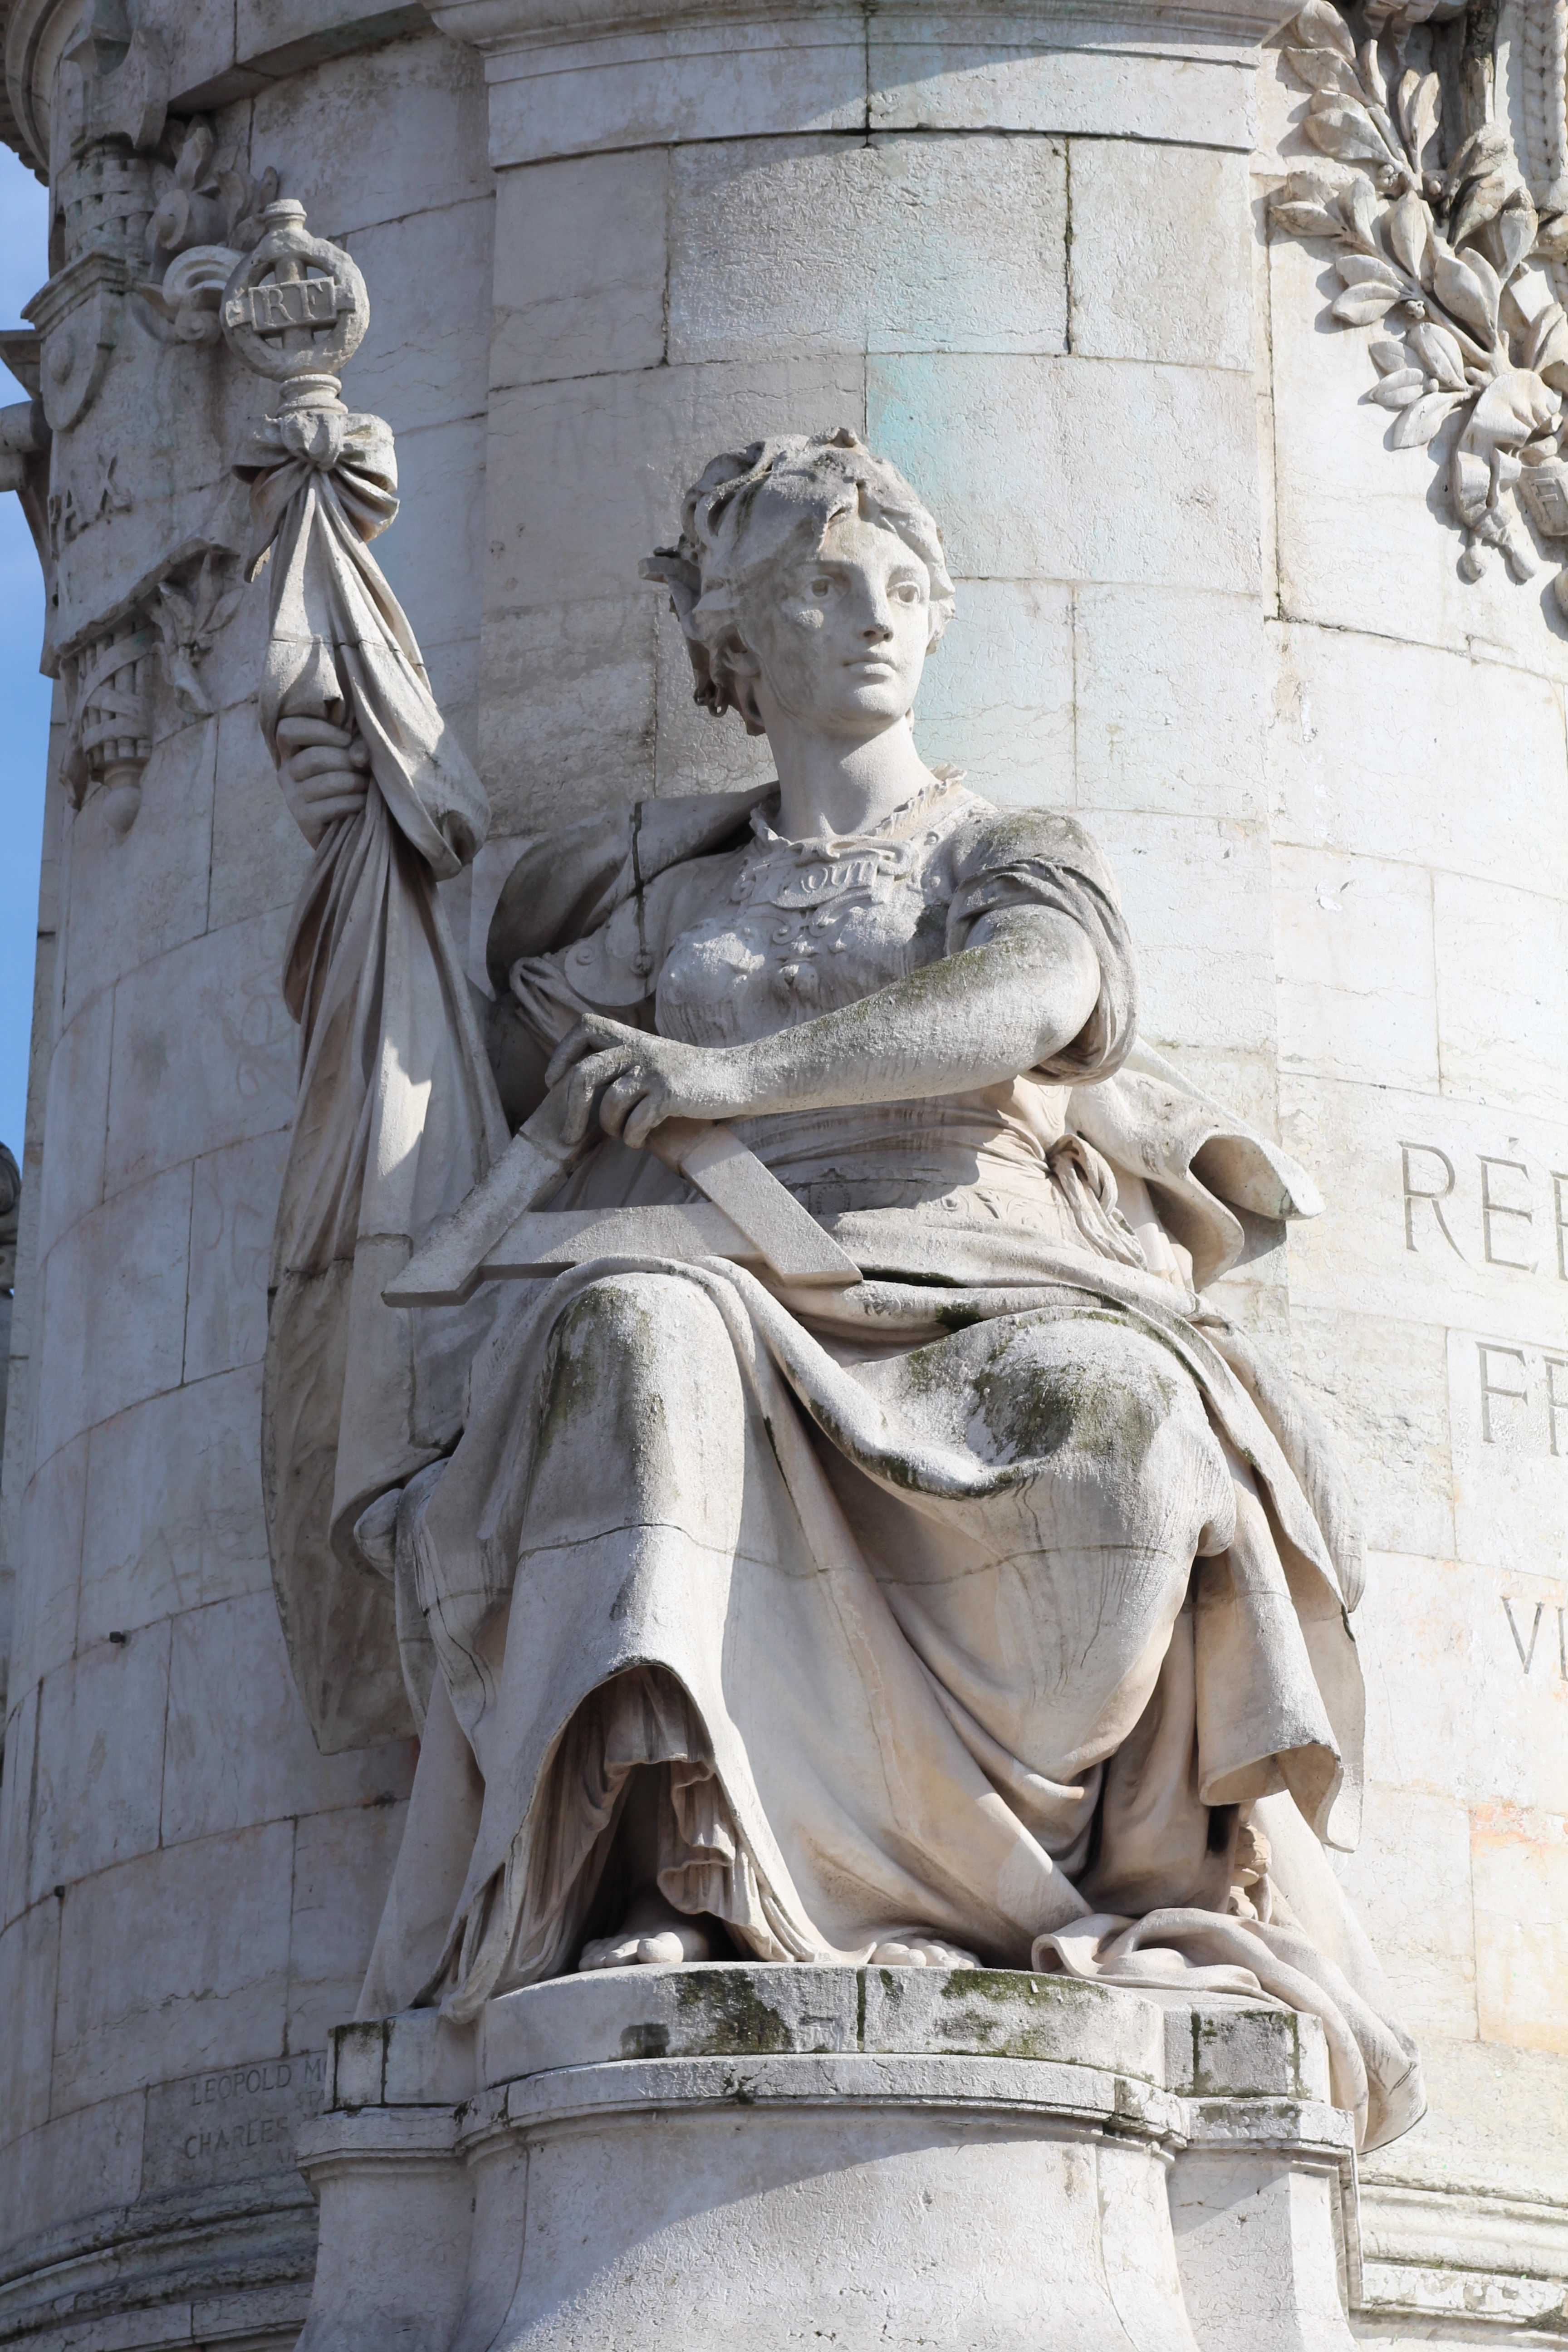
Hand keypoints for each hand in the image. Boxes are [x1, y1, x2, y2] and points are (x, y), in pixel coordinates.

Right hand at [275, 714, 370, 845]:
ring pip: (327, 782)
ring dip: (356, 782)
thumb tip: (359, 757)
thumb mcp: (351, 757)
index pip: (287, 730)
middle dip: (346, 760)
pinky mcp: (305, 820)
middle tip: (365, 767)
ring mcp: (292, 799)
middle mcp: (286, 774)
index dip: (318, 730)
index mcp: (291, 753)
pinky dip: (356, 802)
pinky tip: (364, 802)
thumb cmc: (350, 782)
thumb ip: (355, 747)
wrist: (348, 825)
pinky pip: (335, 805)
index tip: (346, 739)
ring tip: (367, 785)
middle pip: (313, 757)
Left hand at [546, 1014, 751, 1148]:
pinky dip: (632, 1137)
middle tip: (568, 1138)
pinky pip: (635, 1121)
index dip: (562, 1054)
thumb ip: (622, 1063)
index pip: (584, 1029)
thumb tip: (578, 1091)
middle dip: (571, 1111)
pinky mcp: (669, 1092)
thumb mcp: (652, 1059)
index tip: (554, 1082)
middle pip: (584, 1074)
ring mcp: (654, 1070)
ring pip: (610, 1103)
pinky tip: (640, 1140)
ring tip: (624, 1134)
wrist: (737, 1077)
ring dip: (610, 1128)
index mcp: (631, 1036)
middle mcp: (639, 1048)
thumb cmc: (689, 1077)